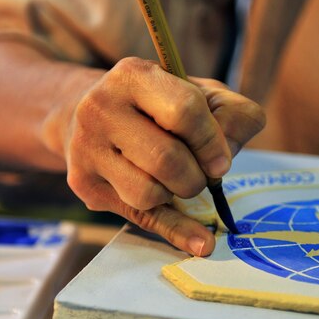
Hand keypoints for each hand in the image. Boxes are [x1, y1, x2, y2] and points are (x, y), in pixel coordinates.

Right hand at [56, 57, 264, 255]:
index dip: (212, 142)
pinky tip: (202, 242)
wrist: (91, 114)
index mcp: (133, 76)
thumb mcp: (203, 94)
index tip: (221, 161)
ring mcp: (86, 148)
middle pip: (166, 159)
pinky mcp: (84, 183)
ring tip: (173, 180)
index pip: (184, 112)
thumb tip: (226, 158)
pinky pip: (140, 218)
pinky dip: (177, 232)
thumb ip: (233, 115)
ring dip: (176, 194)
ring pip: (148, 193)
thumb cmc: (160, 106)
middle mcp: (100, 108)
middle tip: (199, 174)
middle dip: (196, 176)